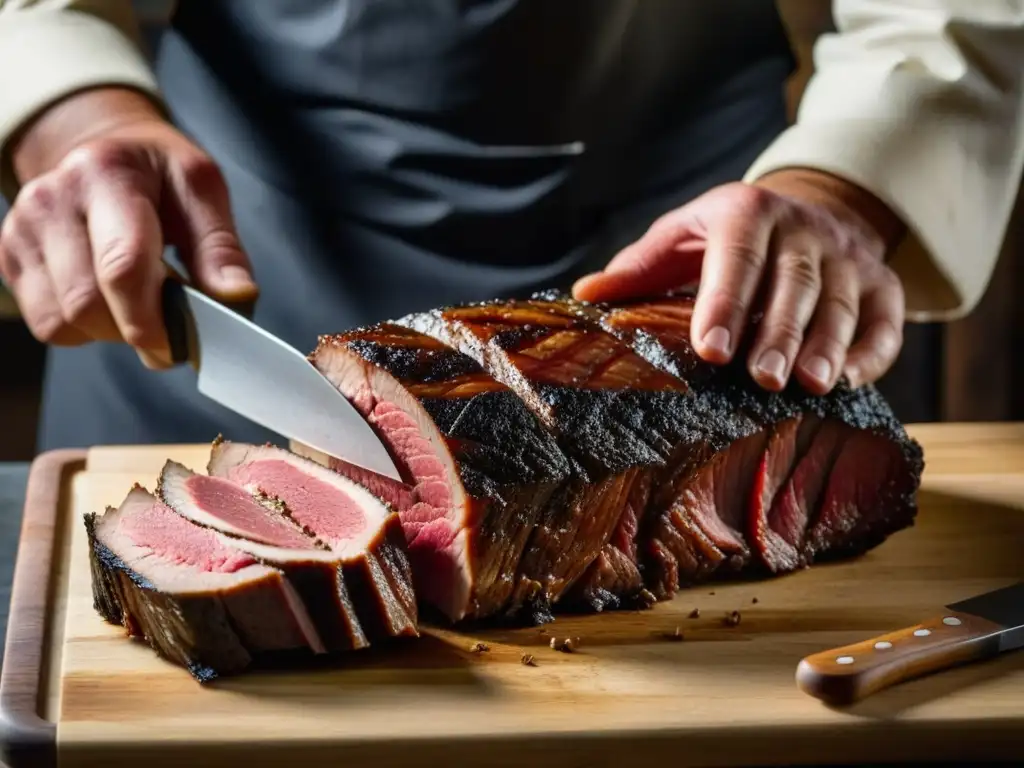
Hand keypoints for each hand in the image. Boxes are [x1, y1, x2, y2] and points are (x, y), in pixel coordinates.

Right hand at [0, 88, 256, 367]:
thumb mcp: (201, 191)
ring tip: (139, 303)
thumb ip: (220, 247)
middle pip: (87, 303)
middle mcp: (52, 198)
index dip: (152, 319)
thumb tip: (238, 297)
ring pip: (63, 321)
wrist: (104, 150)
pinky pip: (47, 324)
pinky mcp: (9, 255)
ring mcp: (22, 228)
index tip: (181, 345)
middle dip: (136, 330)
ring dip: (110, 332)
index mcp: (108, 174)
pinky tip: (107, 300)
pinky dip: (84, 329)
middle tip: (171, 331)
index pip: (122, 265)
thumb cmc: (160, 175)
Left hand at [572, 170, 907, 393]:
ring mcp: (846, 255)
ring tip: (812, 385)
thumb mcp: (681, 235)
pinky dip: (873, 350)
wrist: (811, 206)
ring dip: (829, 344)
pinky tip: (850, 380)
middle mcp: (802, 229)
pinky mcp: (881, 282)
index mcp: (746, 212)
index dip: (724, 303)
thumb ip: (640, 267)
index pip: (735, 256)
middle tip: (765, 379)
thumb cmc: (729, 235)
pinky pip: (886, 317)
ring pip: (841, 301)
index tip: (710, 350)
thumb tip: (585, 296)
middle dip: (780, 333)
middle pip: (793, 283)